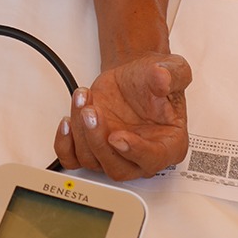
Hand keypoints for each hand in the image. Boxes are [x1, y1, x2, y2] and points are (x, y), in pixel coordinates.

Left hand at [53, 53, 191, 180]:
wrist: (133, 78)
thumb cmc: (152, 81)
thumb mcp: (172, 69)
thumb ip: (172, 74)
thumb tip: (163, 80)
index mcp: (168, 144)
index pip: (152, 160)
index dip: (134, 152)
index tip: (117, 136)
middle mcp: (141, 156)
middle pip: (117, 168)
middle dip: (98, 142)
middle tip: (91, 113)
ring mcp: (115, 154)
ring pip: (92, 160)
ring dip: (81, 132)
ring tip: (83, 99)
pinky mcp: (93, 148)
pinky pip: (73, 159)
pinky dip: (64, 144)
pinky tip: (67, 121)